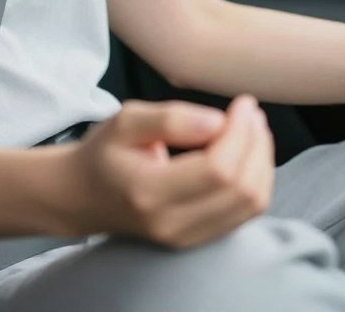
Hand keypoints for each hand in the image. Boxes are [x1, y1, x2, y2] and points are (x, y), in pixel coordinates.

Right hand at [60, 94, 274, 248]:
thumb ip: (171, 119)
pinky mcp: (198, 240)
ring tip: (253, 128)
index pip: (217, 170)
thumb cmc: (104, 151)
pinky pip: (246, 213)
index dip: (240, 133)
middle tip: (251, 112)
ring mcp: (187, 238)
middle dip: (256, 144)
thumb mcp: (125, 120)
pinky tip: (246, 153)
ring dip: (262, 162)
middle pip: (242, 189)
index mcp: (150, 192)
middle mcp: (172, 224)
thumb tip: (219, 122)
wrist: (82, 196)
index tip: (242, 103)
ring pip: (251, 205)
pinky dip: (256, 179)